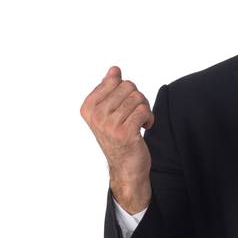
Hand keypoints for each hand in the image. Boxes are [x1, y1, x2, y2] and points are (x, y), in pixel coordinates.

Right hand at [80, 66, 153, 199]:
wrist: (125, 168)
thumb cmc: (119, 138)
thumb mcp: (109, 112)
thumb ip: (110, 90)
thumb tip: (114, 69)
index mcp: (88, 107)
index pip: (114, 79)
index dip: (126, 89)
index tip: (125, 104)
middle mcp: (96, 115)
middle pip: (128, 86)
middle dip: (138, 98)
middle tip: (136, 113)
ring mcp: (109, 125)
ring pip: (138, 98)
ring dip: (145, 109)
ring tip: (140, 121)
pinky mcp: (125, 133)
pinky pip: (144, 110)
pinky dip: (149, 118)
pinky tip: (145, 127)